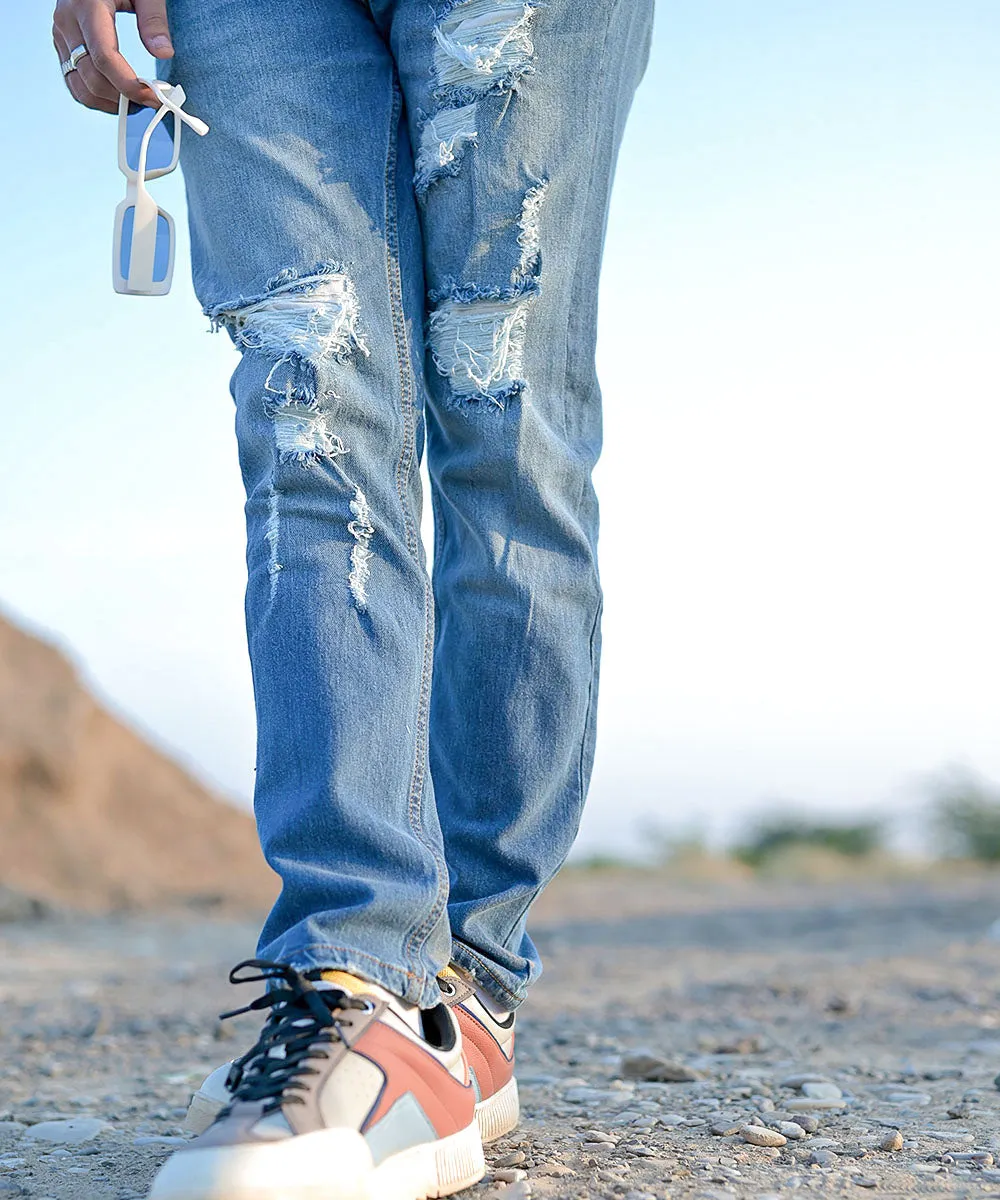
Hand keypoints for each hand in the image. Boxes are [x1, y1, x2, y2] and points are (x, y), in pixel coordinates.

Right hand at [53, 0, 173, 114]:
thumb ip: (153, 19)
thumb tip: (164, 53)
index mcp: (87, 6)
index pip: (104, 58)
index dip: (129, 85)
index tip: (153, 98)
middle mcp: (67, 23)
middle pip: (91, 77)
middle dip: (123, 98)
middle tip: (151, 102)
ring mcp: (61, 36)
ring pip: (79, 86)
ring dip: (109, 103)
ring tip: (136, 103)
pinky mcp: (61, 45)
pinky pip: (73, 82)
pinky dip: (95, 98)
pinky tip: (118, 99)